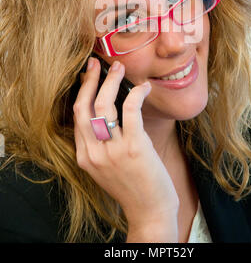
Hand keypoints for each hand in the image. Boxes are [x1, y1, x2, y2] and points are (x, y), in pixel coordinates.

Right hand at [73, 57, 178, 234]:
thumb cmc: (132, 186)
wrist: (150, 212)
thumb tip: (107, 110)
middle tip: (98, 64)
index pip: (77, 116)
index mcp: (84, 156)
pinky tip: (143, 87)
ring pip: (104, 105)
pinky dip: (136, 93)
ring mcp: (112, 151)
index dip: (83, 91)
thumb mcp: (106, 166)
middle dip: (90, 80)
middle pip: (84, 106)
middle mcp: (93, 153)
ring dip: (112, 81)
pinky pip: (131, 110)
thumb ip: (100, 143)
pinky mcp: (133, 148)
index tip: (89, 76)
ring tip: (120, 68)